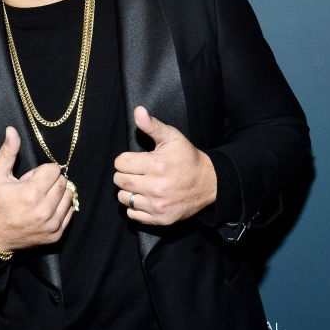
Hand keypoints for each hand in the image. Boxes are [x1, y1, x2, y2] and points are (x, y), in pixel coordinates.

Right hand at [0, 127, 74, 254]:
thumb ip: (8, 152)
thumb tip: (12, 130)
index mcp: (31, 192)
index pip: (54, 169)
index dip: (42, 171)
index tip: (31, 179)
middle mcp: (44, 209)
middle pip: (63, 182)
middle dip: (51, 181)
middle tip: (35, 188)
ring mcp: (51, 223)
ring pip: (69, 196)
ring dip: (58, 194)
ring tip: (42, 198)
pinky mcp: (55, 234)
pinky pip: (70, 212)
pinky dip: (61, 208)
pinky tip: (46, 209)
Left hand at [113, 106, 216, 224]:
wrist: (209, 183)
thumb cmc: (187, 158)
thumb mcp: (172, 137)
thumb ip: (152, 125)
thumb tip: (138, 111)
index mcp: (156, 165)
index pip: (120, 163)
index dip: (126, 160)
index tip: (136, 160)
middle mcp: (156, 186)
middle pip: (119, 181)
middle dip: (125, 174)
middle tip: (137, 172)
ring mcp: (158, 205)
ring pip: (124, 198)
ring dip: (128, 191)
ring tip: (140, 185)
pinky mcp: (161, 219)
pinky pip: (133, 214)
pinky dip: (135, 207)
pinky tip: (145, 197)